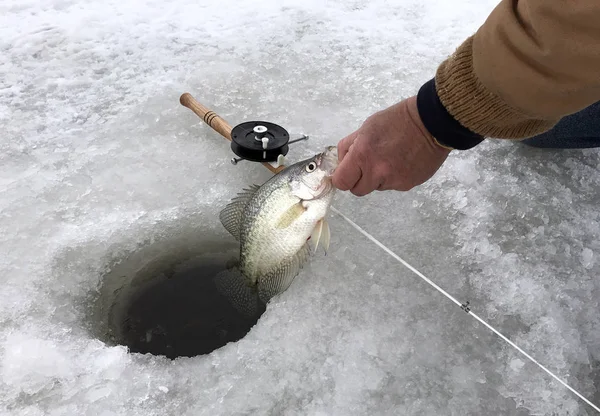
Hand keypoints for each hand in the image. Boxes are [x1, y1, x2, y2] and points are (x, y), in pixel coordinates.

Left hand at [332, 96, 450, 195]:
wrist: (431, 122)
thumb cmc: (396, 120)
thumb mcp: (366, 127)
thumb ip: (349, 146)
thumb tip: (341, 163)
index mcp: (362, 155)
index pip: (341, 182)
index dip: (342, 177)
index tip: (347, 171)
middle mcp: (377, 172)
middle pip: (357, 190)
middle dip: (359, 179)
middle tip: (368, 164)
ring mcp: (394, 181)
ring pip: (376, 188)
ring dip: (377, 178)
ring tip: (389, 158)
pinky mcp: (407, 185)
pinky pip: (392, 186)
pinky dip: (394, 177)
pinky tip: (401, 161)